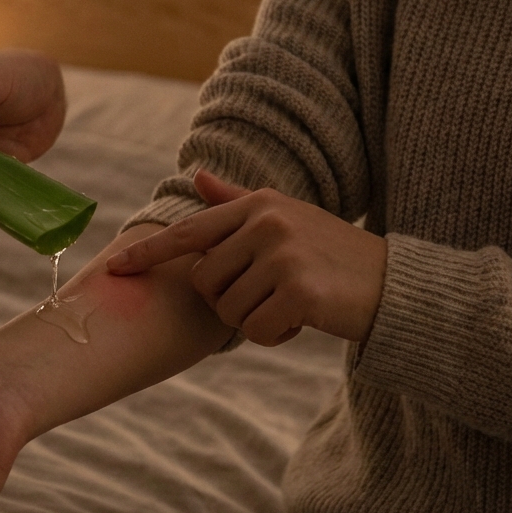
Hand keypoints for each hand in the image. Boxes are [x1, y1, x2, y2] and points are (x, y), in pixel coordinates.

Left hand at [106, 170, 386, 345]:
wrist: (396, 286)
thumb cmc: (335, 255)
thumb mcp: (288, 217)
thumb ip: (238, 202)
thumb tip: (198, 177)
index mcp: (258, 205)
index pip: (189, 232)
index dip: (148, 253)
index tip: (115, 268)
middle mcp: (266, 223)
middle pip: (204, 283)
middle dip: (230, 301)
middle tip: (270, 296)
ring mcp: (283, 255)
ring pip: (228, 310)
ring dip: (255, 320)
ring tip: (292, 305)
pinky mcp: (299, 290)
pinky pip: (256, 330)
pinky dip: (276, 336)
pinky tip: (304, 321)